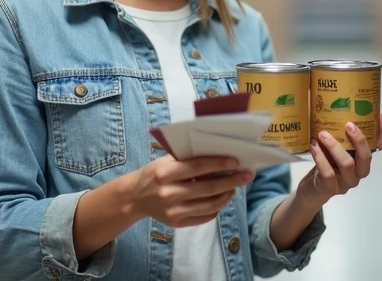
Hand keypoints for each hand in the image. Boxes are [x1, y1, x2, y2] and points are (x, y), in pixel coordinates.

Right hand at [128, 156, 253, 227]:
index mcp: (165, 173)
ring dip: (227, 195)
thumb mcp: (166, 161)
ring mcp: (173, 211)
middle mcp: (169, 193)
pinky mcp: (176, 223)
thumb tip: (219, 157)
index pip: (198, 167)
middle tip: (247, 176)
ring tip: (235, 187)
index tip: (236, 161)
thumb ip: (188, 160)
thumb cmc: (154, 174)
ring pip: (210, 205)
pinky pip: (204, 217)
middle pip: (208, 188)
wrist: (135, 198)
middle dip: (231, 181)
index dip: (219, 164)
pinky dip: (217, 208)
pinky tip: (222, 198)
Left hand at [297, 112, 381, 206]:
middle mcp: (359, 172)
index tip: (380, 115)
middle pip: (366, 157)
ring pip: (347, 164)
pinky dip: (320, 158)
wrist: (313, 188)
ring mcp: (347, 181)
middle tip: (348, 124)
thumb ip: (340, 134)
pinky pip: (328, 173)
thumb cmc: (327, 163)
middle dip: (359, 140)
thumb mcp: (335, 147)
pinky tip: (314, 147)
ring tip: (322, 134)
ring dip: (334, 147)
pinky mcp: (332, 188)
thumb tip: (342, 109)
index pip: (379, 146)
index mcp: (363, 160)